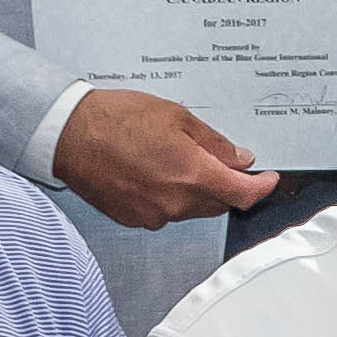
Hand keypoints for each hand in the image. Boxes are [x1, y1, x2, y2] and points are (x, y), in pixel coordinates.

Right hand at [52, 85, 281, 229]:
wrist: (67, 134)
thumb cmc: (117, 119)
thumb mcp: (176, 117)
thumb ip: (213, 143)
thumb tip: (239, 159)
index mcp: (193, 176)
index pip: (243, 194)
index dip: (262, 188)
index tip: (269, 179)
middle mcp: (177, 203)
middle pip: (219, 203)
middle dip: (226, 185)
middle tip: (219, 159)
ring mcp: (154, 215)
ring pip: (192, 209)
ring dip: (196, 190)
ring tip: (175, 158)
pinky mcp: (134, 219)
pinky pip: (165, 212)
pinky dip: (170, 196)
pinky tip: (154, 172)